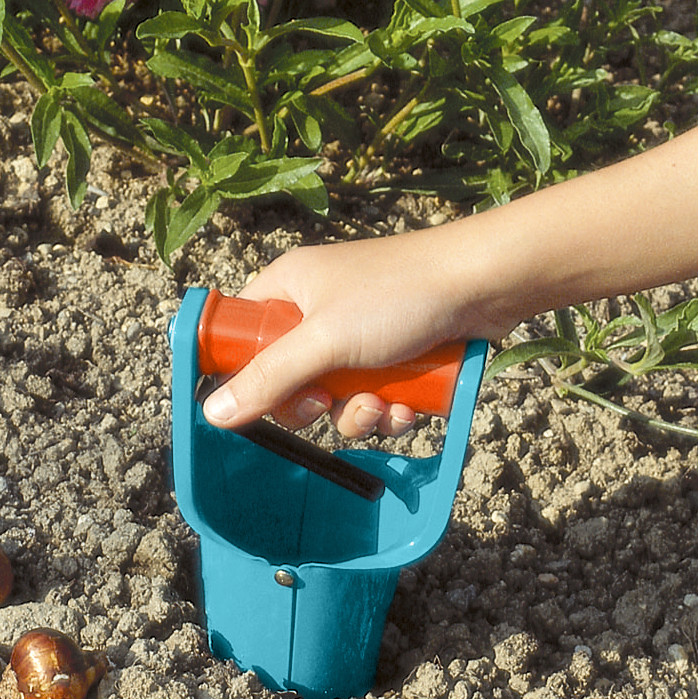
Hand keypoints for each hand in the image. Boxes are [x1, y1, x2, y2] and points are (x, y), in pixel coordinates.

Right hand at [197, 231, 489, 438]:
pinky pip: (375, 397)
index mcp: (291, 286)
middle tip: (328, 402)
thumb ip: (270, 377)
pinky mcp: (396, 354)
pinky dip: (389, 410)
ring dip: (358, 414)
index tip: (258, 400)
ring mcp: (361, 332)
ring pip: (336, 396)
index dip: (244, 370)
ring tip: (383, 405)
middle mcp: (321, 307)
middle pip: (289, 376)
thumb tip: (212, 412)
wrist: (485, 284)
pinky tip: (409, 408)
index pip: (243, 332)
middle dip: (312, 404)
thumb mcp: (326, 340)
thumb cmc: (400, 295)